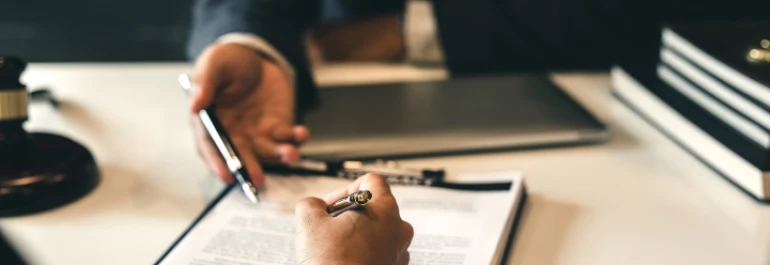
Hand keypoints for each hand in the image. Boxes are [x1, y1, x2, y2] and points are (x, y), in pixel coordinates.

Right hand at [190, 43, 309, 186]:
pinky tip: (302, 133)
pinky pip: (288, 138)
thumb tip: (194, 105)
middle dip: (250, 168)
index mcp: (211, 123)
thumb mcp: (214, 64)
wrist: (256, 55)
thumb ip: (205, 84)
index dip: (218, 163)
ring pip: (268, 152)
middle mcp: (234, 134)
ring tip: (290, 154)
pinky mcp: (279, 127)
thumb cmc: (228, 61)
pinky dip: (296, 139)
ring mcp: (257, 133)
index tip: (226, 177)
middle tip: (258, 179)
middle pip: (241, 156)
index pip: (211, 148)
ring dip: (279, 156)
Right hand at [294, 174, 413, 264]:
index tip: (332, 206)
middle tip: (330, 227)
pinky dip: (365, 254)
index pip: (372, 181)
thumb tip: (313, 206)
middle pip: (376, 207)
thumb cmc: (331, 262)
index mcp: (384, 208)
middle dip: (351, 214)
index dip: (346, 188)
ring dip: (359, 235)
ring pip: (379, 232)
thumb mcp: (309, 222)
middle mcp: (399, 228)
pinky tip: (347, 261)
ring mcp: (399, 251)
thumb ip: (310, 204)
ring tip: (337, 247)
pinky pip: (381, 254)